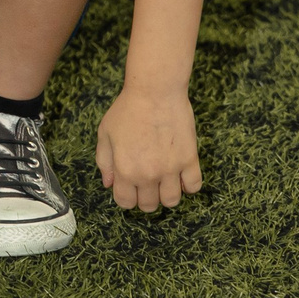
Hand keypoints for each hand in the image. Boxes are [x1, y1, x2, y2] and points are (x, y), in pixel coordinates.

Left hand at [94, 86, 200, 212]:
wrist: (155, 91)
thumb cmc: (128, 109)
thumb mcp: (105, 133)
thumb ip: (104, 162)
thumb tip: (109, 184)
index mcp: (124, 170)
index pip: (125, 203)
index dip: (127, 197)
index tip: (130, 188)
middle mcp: (147, 175)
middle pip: (149, 205)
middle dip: (146, 198)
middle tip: (147, 183)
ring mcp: (170, 169)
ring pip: (171, 201)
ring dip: (167, 195)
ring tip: (165, 181)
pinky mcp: (189, 159)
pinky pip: (194, 186)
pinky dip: (188, 185)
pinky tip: (182, 175)